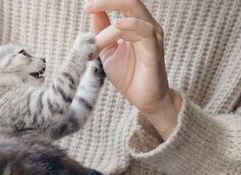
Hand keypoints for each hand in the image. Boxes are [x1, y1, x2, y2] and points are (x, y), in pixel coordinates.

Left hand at [84, 0, 180, 138]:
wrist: (144, 99)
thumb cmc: (128, 75)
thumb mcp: (108, 50)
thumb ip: (102, 29)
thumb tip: (92, 9)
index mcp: (135, 23)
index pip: (122, 2)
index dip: (104, 2)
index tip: (85, 6)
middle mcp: (146, 25)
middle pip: (130, 1)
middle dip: (107, 1)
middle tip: (87, 6)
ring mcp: (152, 36)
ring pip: (132, 14)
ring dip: (108, 29)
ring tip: (96, 46)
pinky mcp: (155, 49)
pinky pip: (145, 31)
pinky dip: (130, 25)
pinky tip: (117, 26)